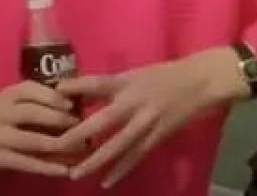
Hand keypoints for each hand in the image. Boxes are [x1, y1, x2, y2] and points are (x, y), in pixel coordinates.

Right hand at [0, 80, 81, 177]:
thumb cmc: (6, 121)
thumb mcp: (18, 105)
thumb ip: (42, 103)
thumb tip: (79, 102)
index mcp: (6, 95)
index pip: (29, 89)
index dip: (51, 96)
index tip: (72, 105)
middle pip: (30, 113)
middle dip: (58, 119)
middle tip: (80, 127)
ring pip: (30, 140)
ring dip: (57, 144)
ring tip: (79, 149)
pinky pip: (25, 163)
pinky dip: (47, 168)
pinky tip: (65, 171)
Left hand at [55, 47, 247, 187]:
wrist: (202, 81)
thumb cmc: (163, 74)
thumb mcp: (133, 73)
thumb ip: (108, 86)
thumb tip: (76, 93)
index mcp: (126, 83)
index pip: (97, 83)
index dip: (76, 87)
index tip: (55, 92)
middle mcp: (135, 103)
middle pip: (103, 121)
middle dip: (79, 135)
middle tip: (57, 147)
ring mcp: (148, 122)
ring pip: (119, 145)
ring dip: (97, 161)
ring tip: (76, 174)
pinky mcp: (159, 137)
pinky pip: (136, 156)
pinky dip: (121, 170)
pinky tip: (106, 182)